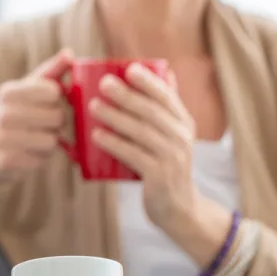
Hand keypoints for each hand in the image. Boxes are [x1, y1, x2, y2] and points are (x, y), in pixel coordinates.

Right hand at [0, 49, 75, 183]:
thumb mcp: (23, 89)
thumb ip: (50, 72)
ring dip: (50, 141)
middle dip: (56, 122)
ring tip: (36, 138)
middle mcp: (5, 113)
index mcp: (9, 91)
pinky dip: (41, 157)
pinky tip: (28, 152)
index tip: (46, 101)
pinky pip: (44, 159)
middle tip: (43, 123)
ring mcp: (6, 138)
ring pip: (54, 139)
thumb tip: (70, 53)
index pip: (54, 90)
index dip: (56, 98)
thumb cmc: (9, 113)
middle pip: (58, 116)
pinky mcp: (10, 160)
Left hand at [89, 65, 214, 228]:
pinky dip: (115, 144)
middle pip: (152, 112)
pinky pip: (135, 156)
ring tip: (93, 106)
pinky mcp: (160, 177)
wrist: (178, 207)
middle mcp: (182, 138)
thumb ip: (166, 107)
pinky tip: (97, 136)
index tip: (130, 68)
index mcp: (184, 123)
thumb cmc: (166, 163)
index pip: (168, 97)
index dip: (149, 82)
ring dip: (116, 117)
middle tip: (104, 83)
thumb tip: (164, 71)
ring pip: (142, 132)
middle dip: (127, 96)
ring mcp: (173, 158)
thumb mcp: (173, 134)